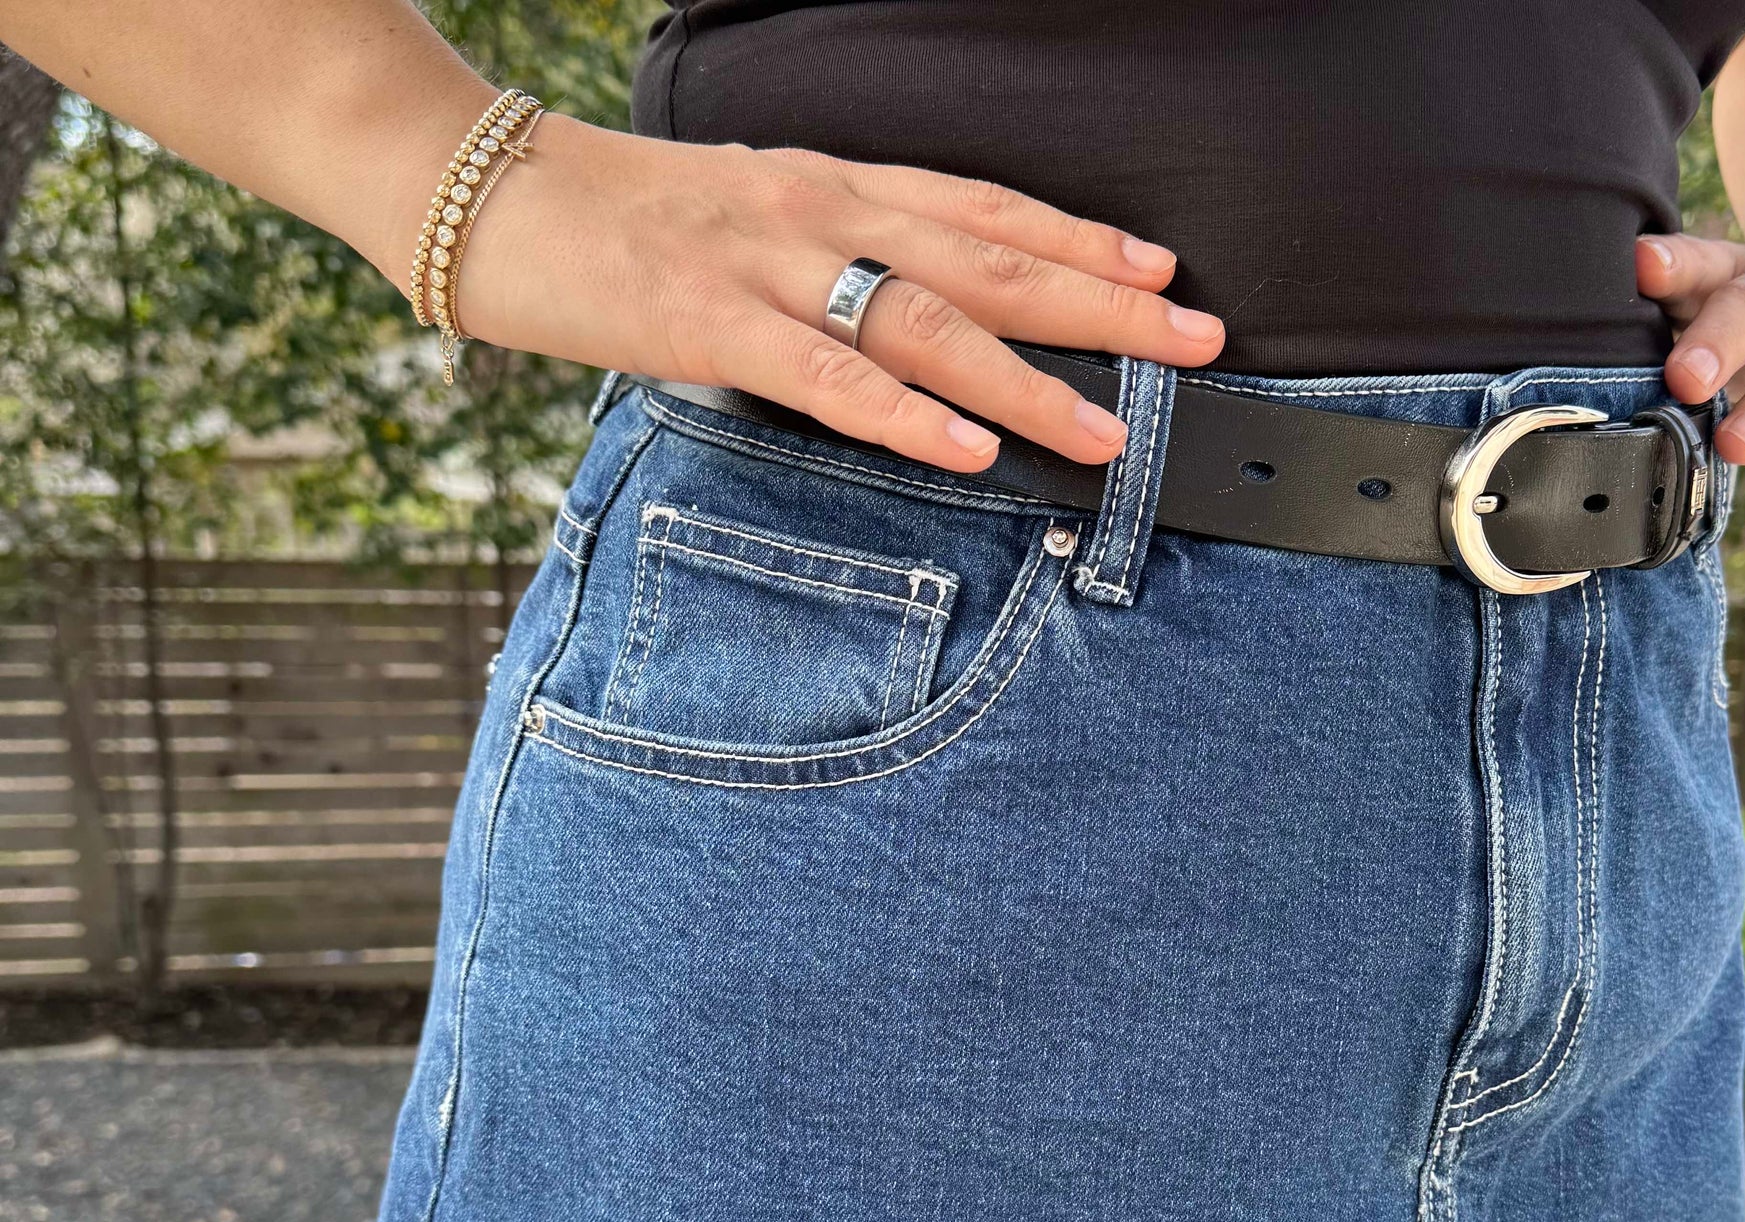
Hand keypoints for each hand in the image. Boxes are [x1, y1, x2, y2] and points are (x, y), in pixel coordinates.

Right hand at [450, 117, 1226, 475]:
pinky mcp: (711, 320)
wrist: (485, 188)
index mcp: (834, 186)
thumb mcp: (748, 221)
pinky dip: (903, 415)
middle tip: (1196, 344)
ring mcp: (771, 266)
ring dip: (1030, 381)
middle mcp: (823, 214)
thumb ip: (829, 261)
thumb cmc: (618, 217)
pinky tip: (967, 447)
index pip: (986, 211)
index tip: (1162, 275)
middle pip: (992, 262)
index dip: (1081, 241)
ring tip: (1110, 430)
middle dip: (1104, 306)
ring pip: (929, 322)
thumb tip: (902, 323)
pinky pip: (827, 374)